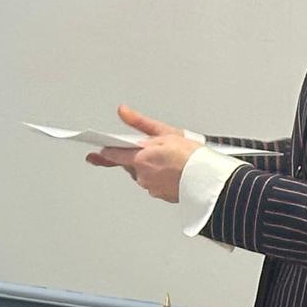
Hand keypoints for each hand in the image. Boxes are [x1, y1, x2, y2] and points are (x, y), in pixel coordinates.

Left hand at [86, 104, 200, 202]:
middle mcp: (142, 176)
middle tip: (152, 151)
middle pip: (130, 165)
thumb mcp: (165, 132)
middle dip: (136, 158)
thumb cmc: (191, 156)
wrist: (209, 179)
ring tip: (168, 159)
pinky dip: (159, 177)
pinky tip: (171, 170)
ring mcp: (151, 187)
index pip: (114, 155)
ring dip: (149, 167)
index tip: (97, 153)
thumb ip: (139, 122)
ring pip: (143, 175)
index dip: (105, 153)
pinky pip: (154, 184)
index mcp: (140, 159)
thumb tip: (123, 111)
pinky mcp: (161, 195)